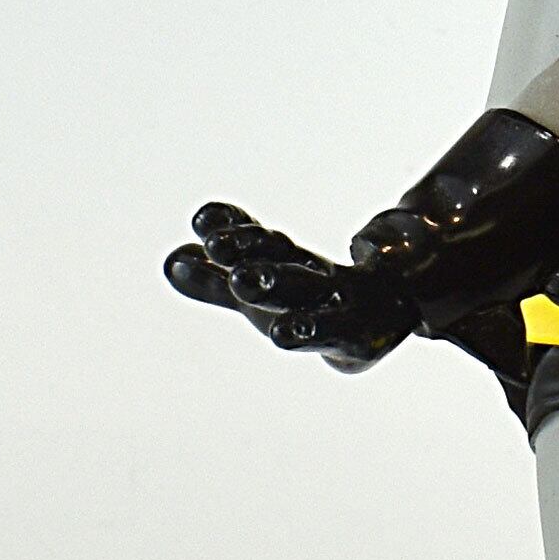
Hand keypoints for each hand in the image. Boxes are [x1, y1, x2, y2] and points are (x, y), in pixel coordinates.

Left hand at [165, 203, 417, 371]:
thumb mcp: (261, 297)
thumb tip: (170, 262)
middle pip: (279, 255)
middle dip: (250, 249)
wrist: (388, 323)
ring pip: (304, 287)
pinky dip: (307, 331)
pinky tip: (280, 334)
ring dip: (273, 279)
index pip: (261, 241)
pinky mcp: (360, 339)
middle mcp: (314, 275)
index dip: (234, 230)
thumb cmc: (314, 307)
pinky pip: (333, 333)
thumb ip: (215, 284)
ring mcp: (342, 302)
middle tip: (216, 244)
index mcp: (290, 262)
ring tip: (238, 280)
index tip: (203, 220)